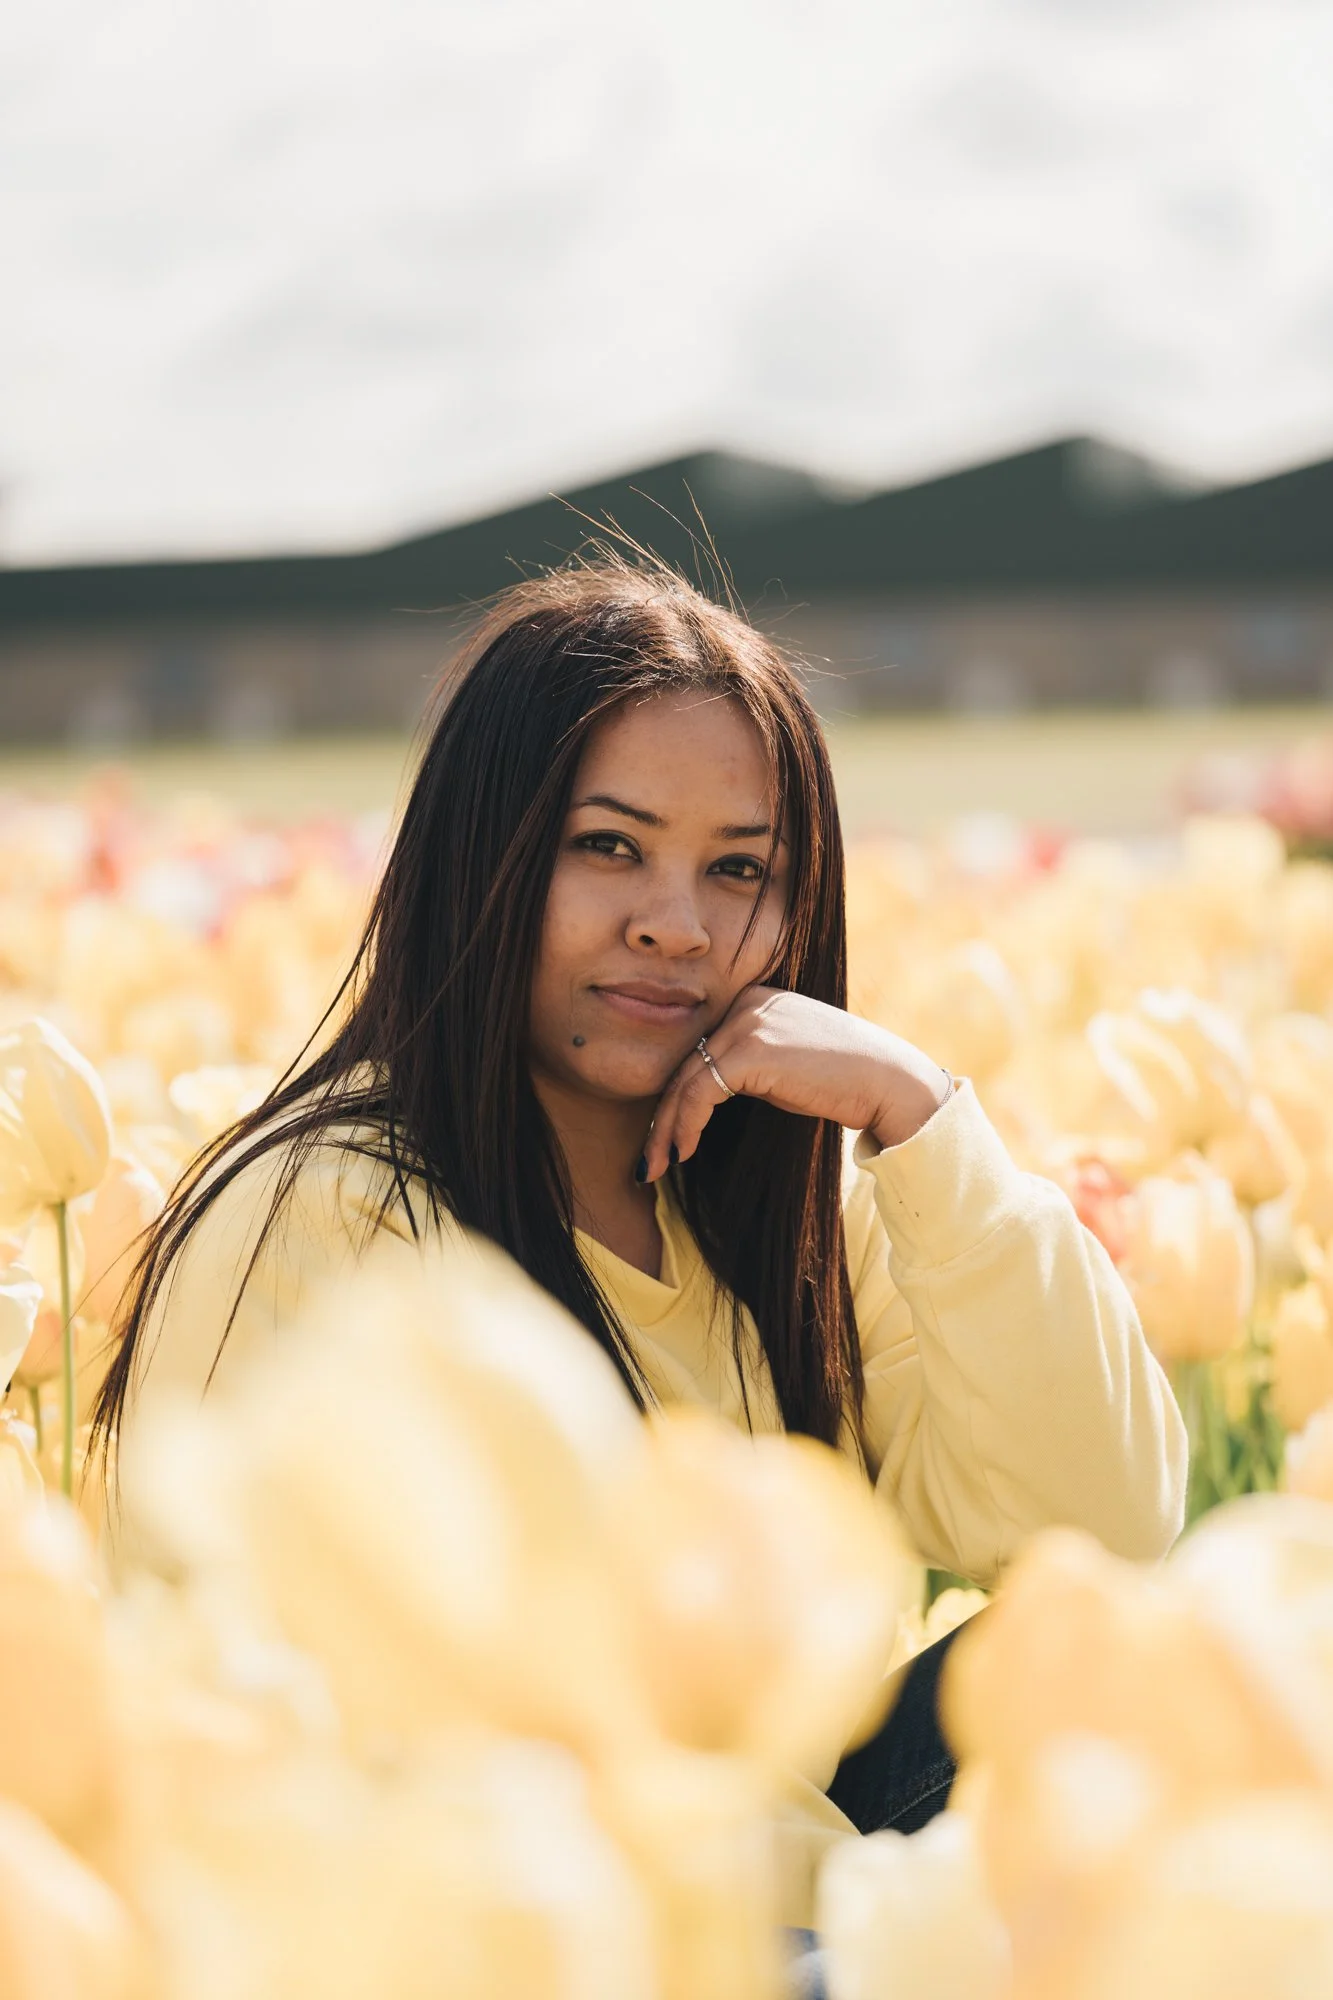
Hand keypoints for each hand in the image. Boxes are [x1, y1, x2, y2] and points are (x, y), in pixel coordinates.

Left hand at [640, 986, 953, 1182]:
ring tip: (656, 1166)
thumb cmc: (844, 1084)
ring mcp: (750, 1021)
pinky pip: (701, 1092)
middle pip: (688, 1063)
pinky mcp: (753, 1049)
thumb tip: (703, 1096)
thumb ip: (748, 1066)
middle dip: (663, 1116)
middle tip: (648, 1160)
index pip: (701, 1052)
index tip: (667, 1139)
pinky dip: (685, 1125)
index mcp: (756, 999)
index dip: (677, 1098)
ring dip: (666, 1129)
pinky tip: (683, 1152)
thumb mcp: (786, 1066)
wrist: (891, 1084)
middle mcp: (749, 1002)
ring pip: (687, 1080)